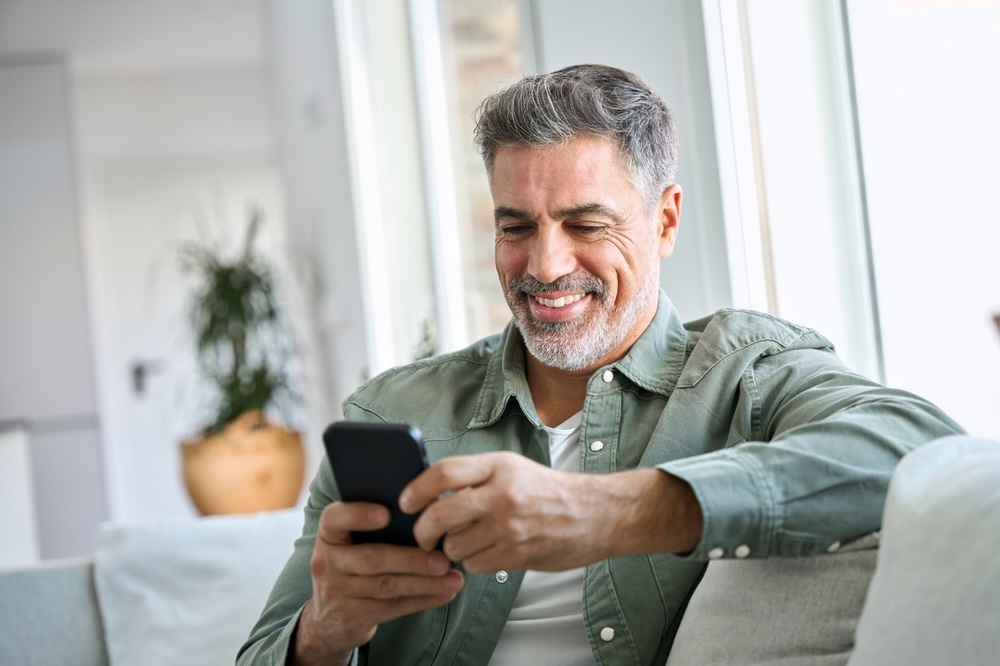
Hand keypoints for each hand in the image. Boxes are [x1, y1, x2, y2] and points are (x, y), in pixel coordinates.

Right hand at [292, 501, 463, 665]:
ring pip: (387, 586)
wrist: (328, 616)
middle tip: (443, 559)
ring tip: (454, 578)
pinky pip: (393, 607)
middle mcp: (327, 563)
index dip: (358, 515)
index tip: (387, 513)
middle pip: (371, 559)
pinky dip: (423, 600)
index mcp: (328, 535)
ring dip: (425, 582)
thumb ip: (377, 526)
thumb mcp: (351, 542)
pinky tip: (445, 593)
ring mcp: (338, 592)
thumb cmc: (353, 563)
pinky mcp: (353, 616)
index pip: (334, 519)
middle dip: (411, 559)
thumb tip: (427, 505)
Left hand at [399, 452, 702, 573]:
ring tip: (466, 540)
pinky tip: (487, 551)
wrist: (596, 514)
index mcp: (499, 466)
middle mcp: (503, 494)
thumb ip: (475, 478)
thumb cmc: (549, 490)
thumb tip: (430, 492)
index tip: (405, 502)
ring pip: (455, 546)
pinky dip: (473, 561)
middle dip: (423, 531)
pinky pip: (475, 564)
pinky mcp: (517, 553)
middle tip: (422, 535)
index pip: (443, 473)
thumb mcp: (512, 468)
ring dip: (452, 548)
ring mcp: (510, 527)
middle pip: (440, 516)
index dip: (416, 489)